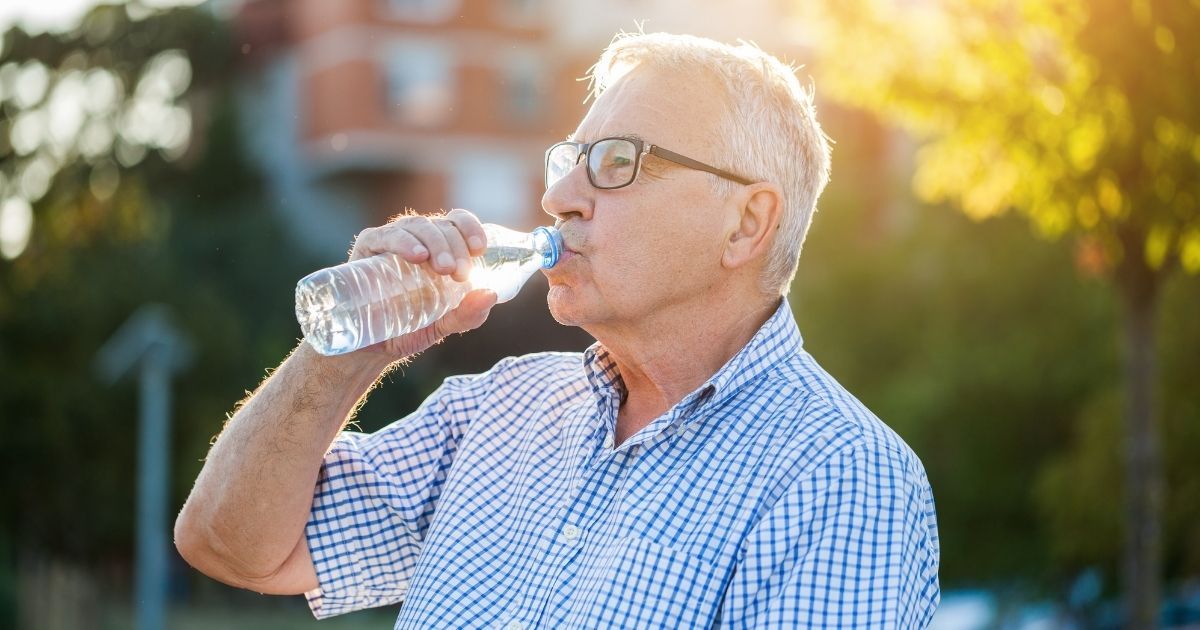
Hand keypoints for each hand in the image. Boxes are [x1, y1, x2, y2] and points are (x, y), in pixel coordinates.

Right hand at [344, 209, 497, 359]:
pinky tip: (417, 254)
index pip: (457, 222)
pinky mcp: (367, 248)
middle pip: (441, 225)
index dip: (471, 228)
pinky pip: (385, 236)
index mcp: (438, 248)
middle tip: (460, 274)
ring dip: (435, 243)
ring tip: (444, 268)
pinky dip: (403, 241)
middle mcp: (417, 238)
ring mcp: (391, 241)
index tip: (480, 250)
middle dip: (455, 246)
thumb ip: (468, 314)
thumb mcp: (443, 324)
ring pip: (417, 226)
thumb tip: (491, 294)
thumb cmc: (407, 329)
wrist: (368, 349)